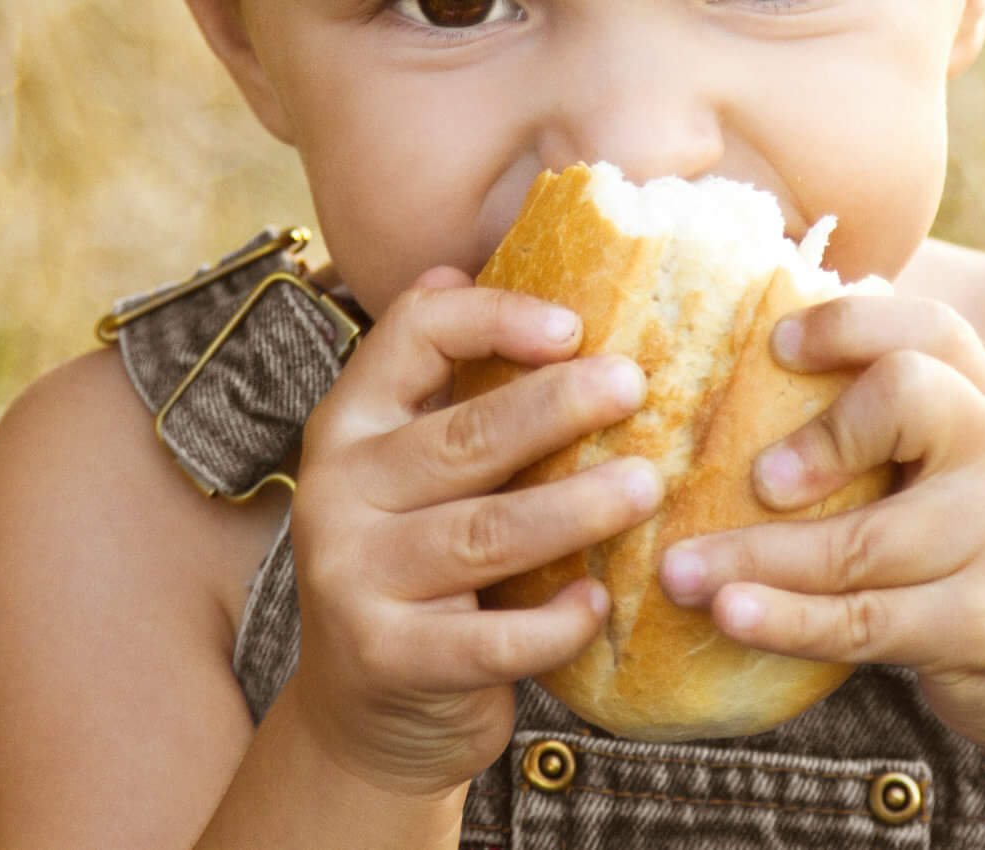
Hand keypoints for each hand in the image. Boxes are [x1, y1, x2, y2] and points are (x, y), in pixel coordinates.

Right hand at [283, 267, 663, 798]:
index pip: (409, 338)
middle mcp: (339, 492)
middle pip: (462, 436)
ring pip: (483, 532)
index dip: (491, 318)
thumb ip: (440, 392)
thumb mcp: (412, 473)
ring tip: (645, 487)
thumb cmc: (418, 568)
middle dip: (554, 405)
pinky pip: (488, 638)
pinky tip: (600, 603)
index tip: (572, 325)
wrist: (364, 715)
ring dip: (574, 508)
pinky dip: (551, 623)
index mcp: (350, 427)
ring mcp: (356, 576)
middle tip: (635, 385)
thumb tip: (460, 267)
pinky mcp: (390, 656)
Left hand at [650, 294, 984, 759]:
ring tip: (675, 571)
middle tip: (752, 479)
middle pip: (906, 399)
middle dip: (819, 434)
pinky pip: (867, 619)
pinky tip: (729, 616)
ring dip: (754, 557)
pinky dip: (788, 620)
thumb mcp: (966, 465)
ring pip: (859, 539)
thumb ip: (892, 421)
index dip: (850, 323)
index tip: (776, 344)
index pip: (931, 328)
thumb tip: (737, 379)